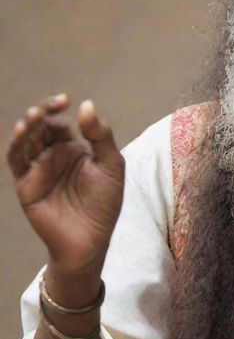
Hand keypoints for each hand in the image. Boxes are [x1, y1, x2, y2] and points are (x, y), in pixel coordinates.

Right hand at [7, 94, 124, 274]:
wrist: (92, 238)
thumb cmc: (105, 202)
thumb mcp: (111, 164)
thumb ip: (100, 135)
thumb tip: (86, 105)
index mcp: (71, 149)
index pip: (58, 122)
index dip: (57, 109)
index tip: (66, 100)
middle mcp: (51, 156)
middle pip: (38, 128)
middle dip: (40, 114)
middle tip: (46, 108)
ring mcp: (37, 170)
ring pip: (24, 142)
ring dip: (26, 128)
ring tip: (33, 117)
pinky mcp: (26, 185)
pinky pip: (17, 161)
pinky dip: (18, 146)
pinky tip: (23, 133)